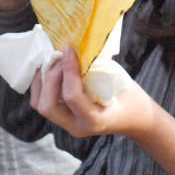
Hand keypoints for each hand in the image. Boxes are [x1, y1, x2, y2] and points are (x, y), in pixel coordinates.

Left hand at [28, 47, 156, 140]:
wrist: (135, 118)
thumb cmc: (130, 97)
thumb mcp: (117, 80)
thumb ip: (92, 68)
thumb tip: (72, 48)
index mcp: (94, 120)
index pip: (72, 97)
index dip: (68, 70)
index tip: (69, 50)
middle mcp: (77, 126)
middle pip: (47, 106)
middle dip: (49, 77)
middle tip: (60, 57)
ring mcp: (67, 124)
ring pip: (40, 104)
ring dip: (41, 80)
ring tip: (52, 61)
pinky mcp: (63, 117)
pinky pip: (42, 101)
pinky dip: (42, 83)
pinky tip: (50, 68)